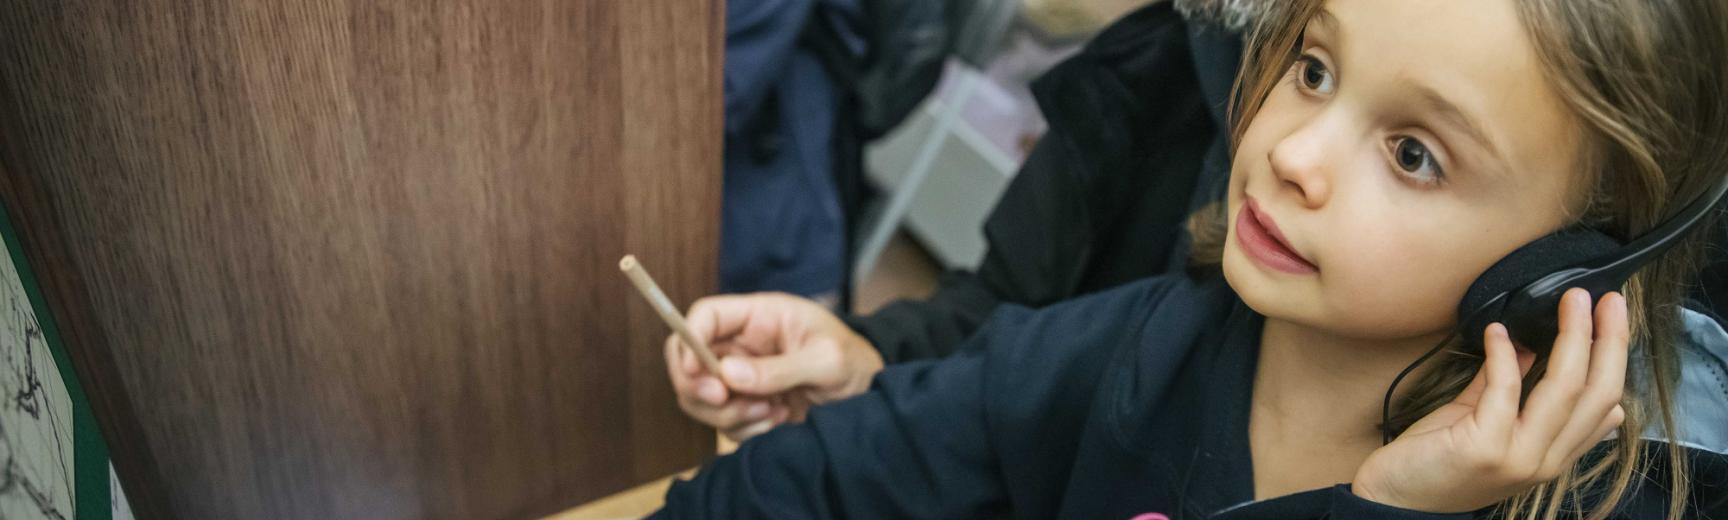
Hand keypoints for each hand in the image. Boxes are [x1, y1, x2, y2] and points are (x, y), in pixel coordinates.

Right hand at [662, 293, 883, 440]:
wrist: (867, 395)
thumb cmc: (852, 361)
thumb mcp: (827, 359)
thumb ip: (780, 367)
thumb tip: (729, 374)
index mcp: (758, 318)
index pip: (705, 316)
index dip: (689, 339)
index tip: (697, 370)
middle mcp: (740, 346)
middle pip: (687, 360)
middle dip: (698, 386)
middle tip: (725, 400)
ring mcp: (739, 379)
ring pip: (699, 398)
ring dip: (727, 414)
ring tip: (771, 412)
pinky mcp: (744, 408)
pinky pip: (722, 424)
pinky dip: (744, 430)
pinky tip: (778, 421)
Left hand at [1352, 288, 1628, 512]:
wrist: (1396, 498)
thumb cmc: (1437, 460)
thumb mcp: (1482, 421)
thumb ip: (1509, 388)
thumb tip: (1531, 344)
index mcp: (1553, 454)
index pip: (1604, 402)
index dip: (1615, 355)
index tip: (1612, 315)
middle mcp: (1545, 460)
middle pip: (1596, 393)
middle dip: (1607, 340)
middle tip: (1605, 299)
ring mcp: (1518, 457)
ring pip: (1563, 389)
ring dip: (1572, 338)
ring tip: (1570, 300)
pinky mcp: (1484, 449)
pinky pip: (1504, 391)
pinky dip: (1503, 355)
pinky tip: (1497, 331)